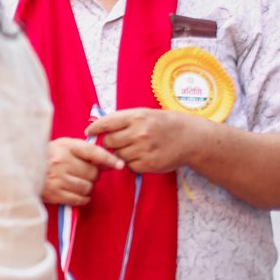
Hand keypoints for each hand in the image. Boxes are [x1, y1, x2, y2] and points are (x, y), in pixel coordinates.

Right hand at [43, 138, 126, 205]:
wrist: (20, 169)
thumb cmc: (45, 157)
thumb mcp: (62, 147)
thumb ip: (84, 151)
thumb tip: (109, 163)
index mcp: (65, 146)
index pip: (93, 152)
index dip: (108, 159)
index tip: (119, 165)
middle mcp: (62, 161)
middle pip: (93, 172)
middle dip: (93, 175)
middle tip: (83, 174)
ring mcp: (58, 178)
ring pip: (88, 186)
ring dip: (87, 187)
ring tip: (77, 183)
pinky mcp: (55, 193)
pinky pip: (80, 199)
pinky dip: (82, 198)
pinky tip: (77, 193)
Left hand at [87, 108, 204, 174]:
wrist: (190, 138)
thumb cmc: (162, 124)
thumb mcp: (144, 114)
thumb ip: (121, 120)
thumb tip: (96, 128)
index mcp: (136, 117)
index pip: (106, 123)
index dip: (95, 129)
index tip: (89, 132)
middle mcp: (139, 133)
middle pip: (108, 142)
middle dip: (110, 142)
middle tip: (121, 141)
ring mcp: (144, 149)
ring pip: (117, 155)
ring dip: (121, 153)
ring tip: (136, 147)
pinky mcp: (148, 164)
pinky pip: (128, 166)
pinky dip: (132, 162)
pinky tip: (143, 155)